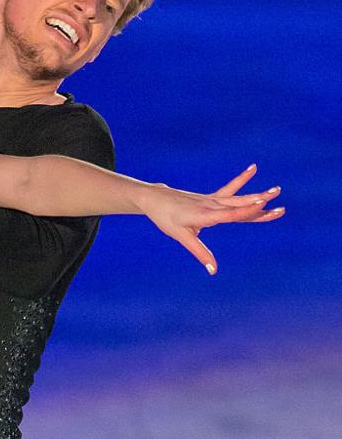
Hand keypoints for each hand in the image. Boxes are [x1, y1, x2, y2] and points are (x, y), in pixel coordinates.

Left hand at [140, 165, 284, 273]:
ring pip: (239, 198)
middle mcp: (212, 205)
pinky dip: (242, 180)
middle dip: (260, 207)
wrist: (157, 199)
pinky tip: (253, 168)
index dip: (246, 211)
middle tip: (280, 208)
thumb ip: (200, 252)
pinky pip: (230, 189)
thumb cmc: (167, 219)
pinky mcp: (211, 197)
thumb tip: (213, 270)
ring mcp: (213, 200)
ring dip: (257, 195)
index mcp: (205, 215)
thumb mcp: (182, 237)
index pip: (229, 214)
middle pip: (239, 207)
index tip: (263, 205)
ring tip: (277, 190)